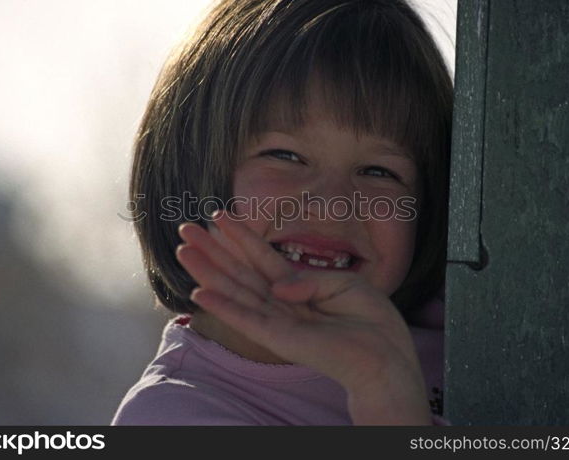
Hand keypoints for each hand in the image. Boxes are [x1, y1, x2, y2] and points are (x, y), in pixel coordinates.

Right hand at [175, 209, 430, 423]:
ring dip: (207, 272)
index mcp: (296, 286)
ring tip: (183, 250)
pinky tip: (199, 294)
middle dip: (212, 250)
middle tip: (185, 228)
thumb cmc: (370, 320)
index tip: (218, 215)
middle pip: (239, 271)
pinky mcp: (279, 338)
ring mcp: (276, 320)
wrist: (385, 354)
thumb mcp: (345, 283)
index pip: (260, 256)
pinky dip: (223, 308)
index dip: (239, 235)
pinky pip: (246, 320)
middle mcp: (280, 301)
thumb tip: (278, 285)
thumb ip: (309, 278)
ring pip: (234, 291)